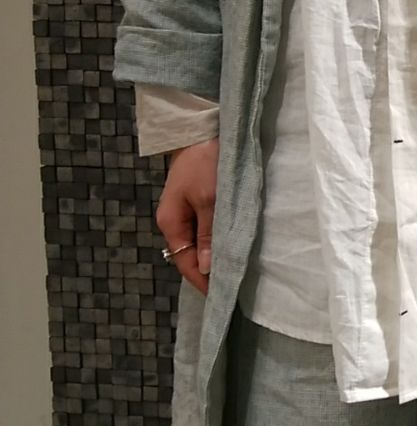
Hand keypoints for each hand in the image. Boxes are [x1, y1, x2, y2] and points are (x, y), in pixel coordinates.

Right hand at [156, 138, 219, 295]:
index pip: (185, 263)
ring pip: (200, 243)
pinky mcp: (198, 202)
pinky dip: (218, 240)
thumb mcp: (210, 199)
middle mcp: (175, 221)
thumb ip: (209, 234)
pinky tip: (232, 245)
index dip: (202, 281)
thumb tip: (207, 268)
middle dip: (209, 272)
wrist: (201, 129)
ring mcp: (186, 211)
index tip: (221, 297)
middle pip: (191, 255)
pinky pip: (206, 229)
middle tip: (234, 288)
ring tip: (236, 271)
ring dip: (215, 256)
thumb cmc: (205, 162)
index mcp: (171, 223)